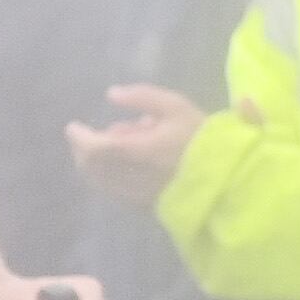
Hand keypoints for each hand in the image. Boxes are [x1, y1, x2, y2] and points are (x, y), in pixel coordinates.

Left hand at [66, 83, 206, 207]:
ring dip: (94, 165)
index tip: (73, 127)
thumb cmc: (201, 138)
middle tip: (83, 137)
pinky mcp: (144, 205)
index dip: (79, 138)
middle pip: (91, 167)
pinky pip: (114, 192)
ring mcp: (136, 194)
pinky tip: (121, 165)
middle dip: (82, 151)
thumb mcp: (176, 106)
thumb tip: (111, 94)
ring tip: (108, 147)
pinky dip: (107, 177)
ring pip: (100, 182)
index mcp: (137, 151)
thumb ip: (141, 97)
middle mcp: (131, 176)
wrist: (227, 178)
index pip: (94, 147)